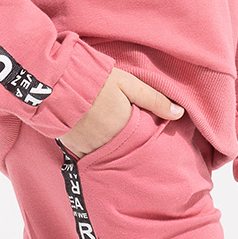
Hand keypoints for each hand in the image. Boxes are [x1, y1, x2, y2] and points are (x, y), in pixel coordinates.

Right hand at [58, 68, 185, 156]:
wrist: (57, 83)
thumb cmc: (97, 81)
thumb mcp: (129, 84)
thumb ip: (155, 99)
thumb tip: (180, 113)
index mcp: (124, 131)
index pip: (144, 145)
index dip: (148, 144)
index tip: (153, 142)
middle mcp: (108, 145)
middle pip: (126, 154)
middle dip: (131, 151)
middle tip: (134, 144)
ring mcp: (89, 150)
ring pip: (107, 157)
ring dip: (112, 152)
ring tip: (115, 142)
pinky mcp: (73, 149)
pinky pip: (88, 157)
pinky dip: (95, 151)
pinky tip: (97, 142)